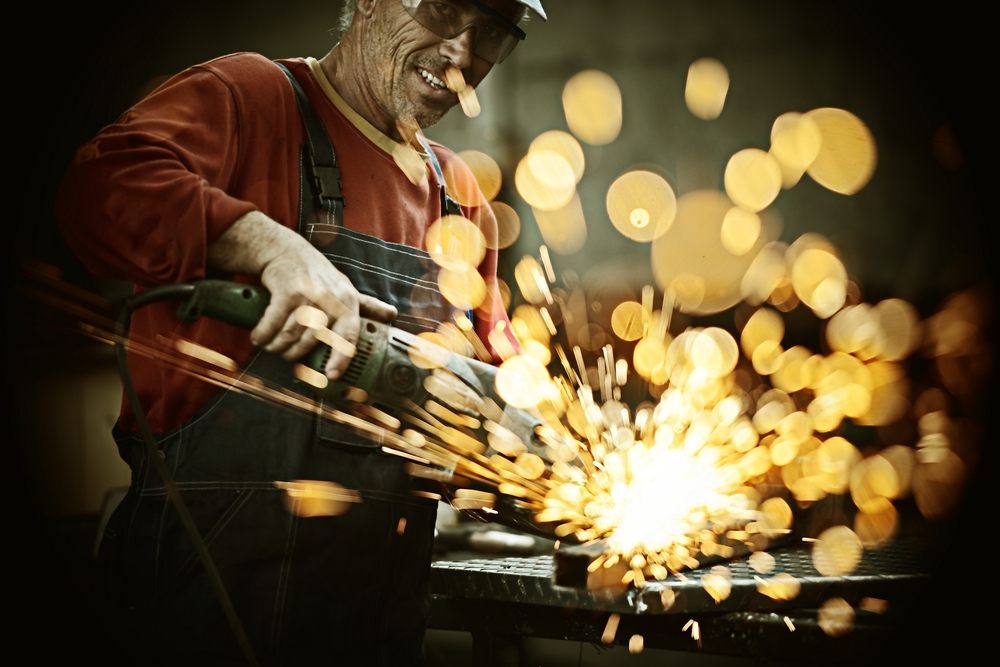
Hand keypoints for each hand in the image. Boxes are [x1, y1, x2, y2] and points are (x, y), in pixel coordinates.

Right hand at [207, 211, 396, 378]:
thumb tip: (393, 314)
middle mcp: (331, 298)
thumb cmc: (317, 275)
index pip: (349, 334)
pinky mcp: (286, 290)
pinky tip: (260, 337)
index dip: (341, 357)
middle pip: (313, 340)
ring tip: (271, 346)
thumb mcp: (344, 287)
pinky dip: (263, 334)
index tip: (331, 375)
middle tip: (286, 355)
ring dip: (276, 346)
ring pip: (291, 335)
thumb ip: (366, 304)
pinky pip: (273, 324)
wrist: (285, 250)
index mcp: (348, 301)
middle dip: (295, 353)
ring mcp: (309, 294)